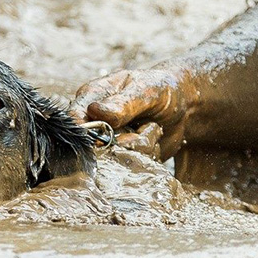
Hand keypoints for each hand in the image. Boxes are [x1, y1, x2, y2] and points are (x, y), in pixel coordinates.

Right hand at [72, 68, 189, 159]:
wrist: (182, 106)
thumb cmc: (159, 89)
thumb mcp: (145, 90)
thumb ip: (123, 103)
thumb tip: (95, 111)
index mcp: (91, 98)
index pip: (74, 121)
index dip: (88, 133)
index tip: (112, 134)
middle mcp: (94, 123)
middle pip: (93, 148)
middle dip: (124, 141)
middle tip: (146, 125)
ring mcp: (106, 143)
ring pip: (114, 160)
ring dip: (140, 147)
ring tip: (151, 128)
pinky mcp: (121, 158)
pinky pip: (129, 168)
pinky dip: (146, 156)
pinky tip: (153, 140)